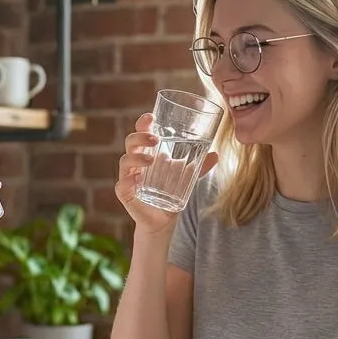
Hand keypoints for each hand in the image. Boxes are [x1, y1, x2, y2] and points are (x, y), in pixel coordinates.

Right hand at [114, 113, 216, 236]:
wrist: (163, 221)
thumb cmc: (170, 193)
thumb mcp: (187, 177)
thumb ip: (200, 166)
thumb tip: (216, 155)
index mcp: (147, 153)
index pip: (141, 133)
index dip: (143, 123)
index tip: (151, 117)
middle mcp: (135, 162)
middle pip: (131, 142)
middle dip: (140, 137)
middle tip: (155, 139)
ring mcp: (128, 177)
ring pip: (125, 160)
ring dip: (136, 158)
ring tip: (151, 160)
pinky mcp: (125, 194)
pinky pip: (121, 184)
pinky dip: (127, 181)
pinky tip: (137, 180)